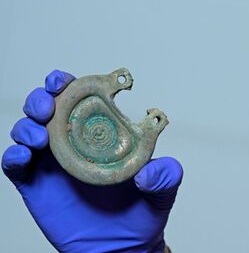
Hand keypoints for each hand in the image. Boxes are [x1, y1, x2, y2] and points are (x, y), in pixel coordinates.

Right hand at [2, 70, 182, 252]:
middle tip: (47, 104)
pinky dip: (14, 155)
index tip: (64, 80)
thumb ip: (166, 177)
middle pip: (46, 109)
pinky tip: (24, 154)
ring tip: (39, 135)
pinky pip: (16, 166)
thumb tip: (151, 172)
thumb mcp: (163, 192)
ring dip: (27, 125)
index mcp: (100, 134)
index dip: (68, 84)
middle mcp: (72, 143)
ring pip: (27, 132)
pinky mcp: (36, 187)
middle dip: (41, 98)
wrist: (122, 249)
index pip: (79, 100)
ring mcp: (52, 164)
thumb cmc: (141, 213)